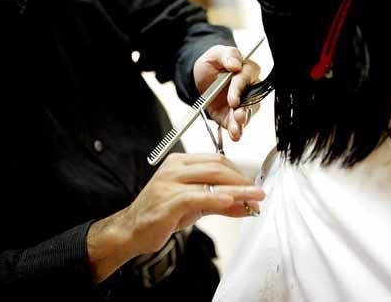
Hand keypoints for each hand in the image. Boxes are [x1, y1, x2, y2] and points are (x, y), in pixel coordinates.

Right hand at [87, 153, 264, 282]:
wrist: (132, 230)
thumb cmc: (161, 214)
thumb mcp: (195, 206)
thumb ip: (221, 203)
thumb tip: (246, 205)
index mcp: (179, 163)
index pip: (216, 160)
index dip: (238, 172)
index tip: (252, 185)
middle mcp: (174, 169)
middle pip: (216, 166)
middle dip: (241, 180)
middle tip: (258, 192)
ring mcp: (170, 183)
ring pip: (210, 179)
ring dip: (237, 189)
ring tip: (254, 198)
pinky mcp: (168, 200)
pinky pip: (196, 196)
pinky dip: (216, 198)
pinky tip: (230, 201)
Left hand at [193, 45, 260, 140]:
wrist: (200, 79)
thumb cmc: (212, 64)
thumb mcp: (215, 54)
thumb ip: (227, 55)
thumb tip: (235, 64)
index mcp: (248, 70)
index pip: (247, 79)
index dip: (240, 89)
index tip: (232, 99)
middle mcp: (250, 89)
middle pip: (252, 100)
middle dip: (245, 110)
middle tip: (238, 116)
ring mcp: (243, 105)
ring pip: (247, 114)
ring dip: (241, 123)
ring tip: (236, 130)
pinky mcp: (234, 117)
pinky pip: (238, 125)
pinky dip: (237, 132)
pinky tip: (235, 136)